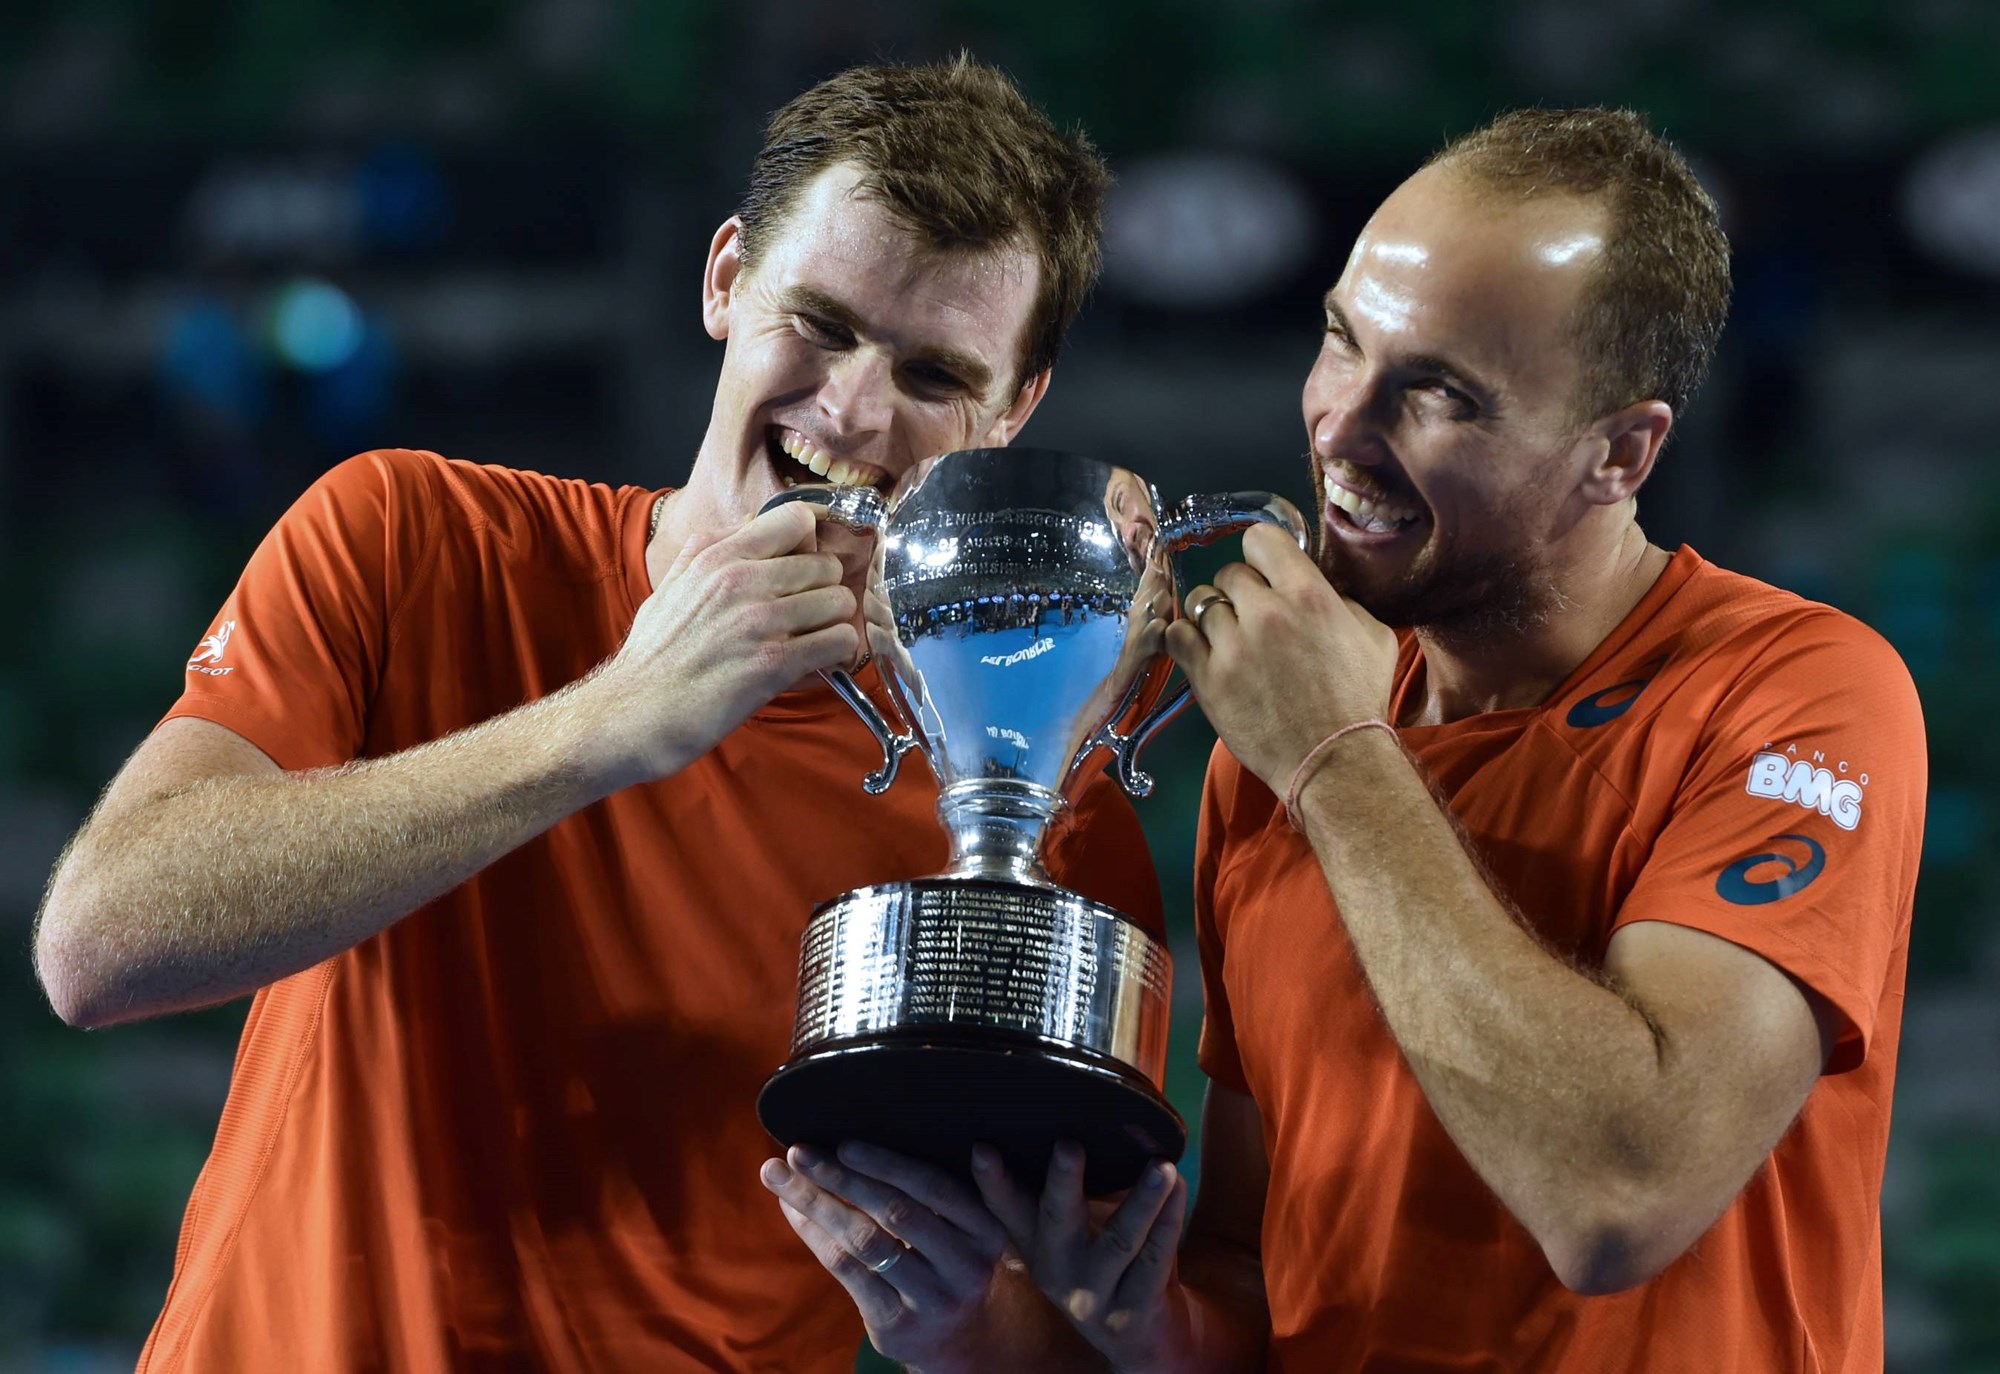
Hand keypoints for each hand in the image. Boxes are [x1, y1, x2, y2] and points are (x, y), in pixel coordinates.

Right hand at [589, 502, 857, 783]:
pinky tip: (819, 661)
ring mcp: (760, 620)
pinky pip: (840, 641)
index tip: (801, 570)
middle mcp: (742, 580)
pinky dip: (838, 652)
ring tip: (814, 640)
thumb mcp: (670, 586)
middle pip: (827, 566)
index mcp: (718, 557)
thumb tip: (744, 526)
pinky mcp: (775, 662)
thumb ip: (706, 552)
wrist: (634, 712)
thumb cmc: (653, 657)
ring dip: (834, 623)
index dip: (807, 546)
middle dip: (825, 591)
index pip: (796, 520)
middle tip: (809, 615)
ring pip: (840, 602)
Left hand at [761, 1142, 1015, 1369]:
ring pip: (864, 1242)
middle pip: (893, 1213)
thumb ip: (962, 1187)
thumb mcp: (978, 1227)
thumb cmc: (960, 1262)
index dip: (887, 1164)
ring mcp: (930, 1300)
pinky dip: (815, 1235)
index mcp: (987, 1232)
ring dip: (815, 1203)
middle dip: (840, 1177)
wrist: (968, 1342)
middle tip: (799, 1152)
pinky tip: (794, 1212)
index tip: (844, 1143)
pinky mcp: (896, 1325)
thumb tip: (911, 1138)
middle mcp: (965, 1268)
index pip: (934, 1188)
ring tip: (779, 1176)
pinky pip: (846, 1271)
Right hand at [974, 1142, 1191, 1370]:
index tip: (982, 1149)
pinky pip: (1155, 1258)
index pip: (1008, 1208)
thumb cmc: (1110, 1262)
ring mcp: (1095, 1296)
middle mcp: (1058, 1269)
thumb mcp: (1080, 1231)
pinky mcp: (1134, 1312)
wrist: (1144, 1339)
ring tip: (1161, 1167)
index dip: (992, 1181)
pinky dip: (1169, 1220)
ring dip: (1142, 1200)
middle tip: (1069, 1146)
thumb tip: (1092, 1118)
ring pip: (1120, 1241)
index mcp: (1037, 1243)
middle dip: (1063, 1183)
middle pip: (1057, 1220)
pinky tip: (1177, 1189)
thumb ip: (1076, 1189)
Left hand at [1166, 522, 1398, 792]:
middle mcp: (1267, 612)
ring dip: (1213, 617)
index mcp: (1309, 594)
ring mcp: (1232, 645)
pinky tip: (1203, 650)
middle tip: (1252, 619)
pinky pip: (1177, 635)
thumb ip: (1341, 600)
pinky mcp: (1207, 677)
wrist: (1333, 761)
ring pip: (1200, 602)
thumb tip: (1312, 584)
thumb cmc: (1359, 700)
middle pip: (1228, 573)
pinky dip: (1185, 638)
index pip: (1261, 539)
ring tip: (1228, 639)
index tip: (1265, 575)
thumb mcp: (1373, 637)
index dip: (1261, 556)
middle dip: (1239, 593)